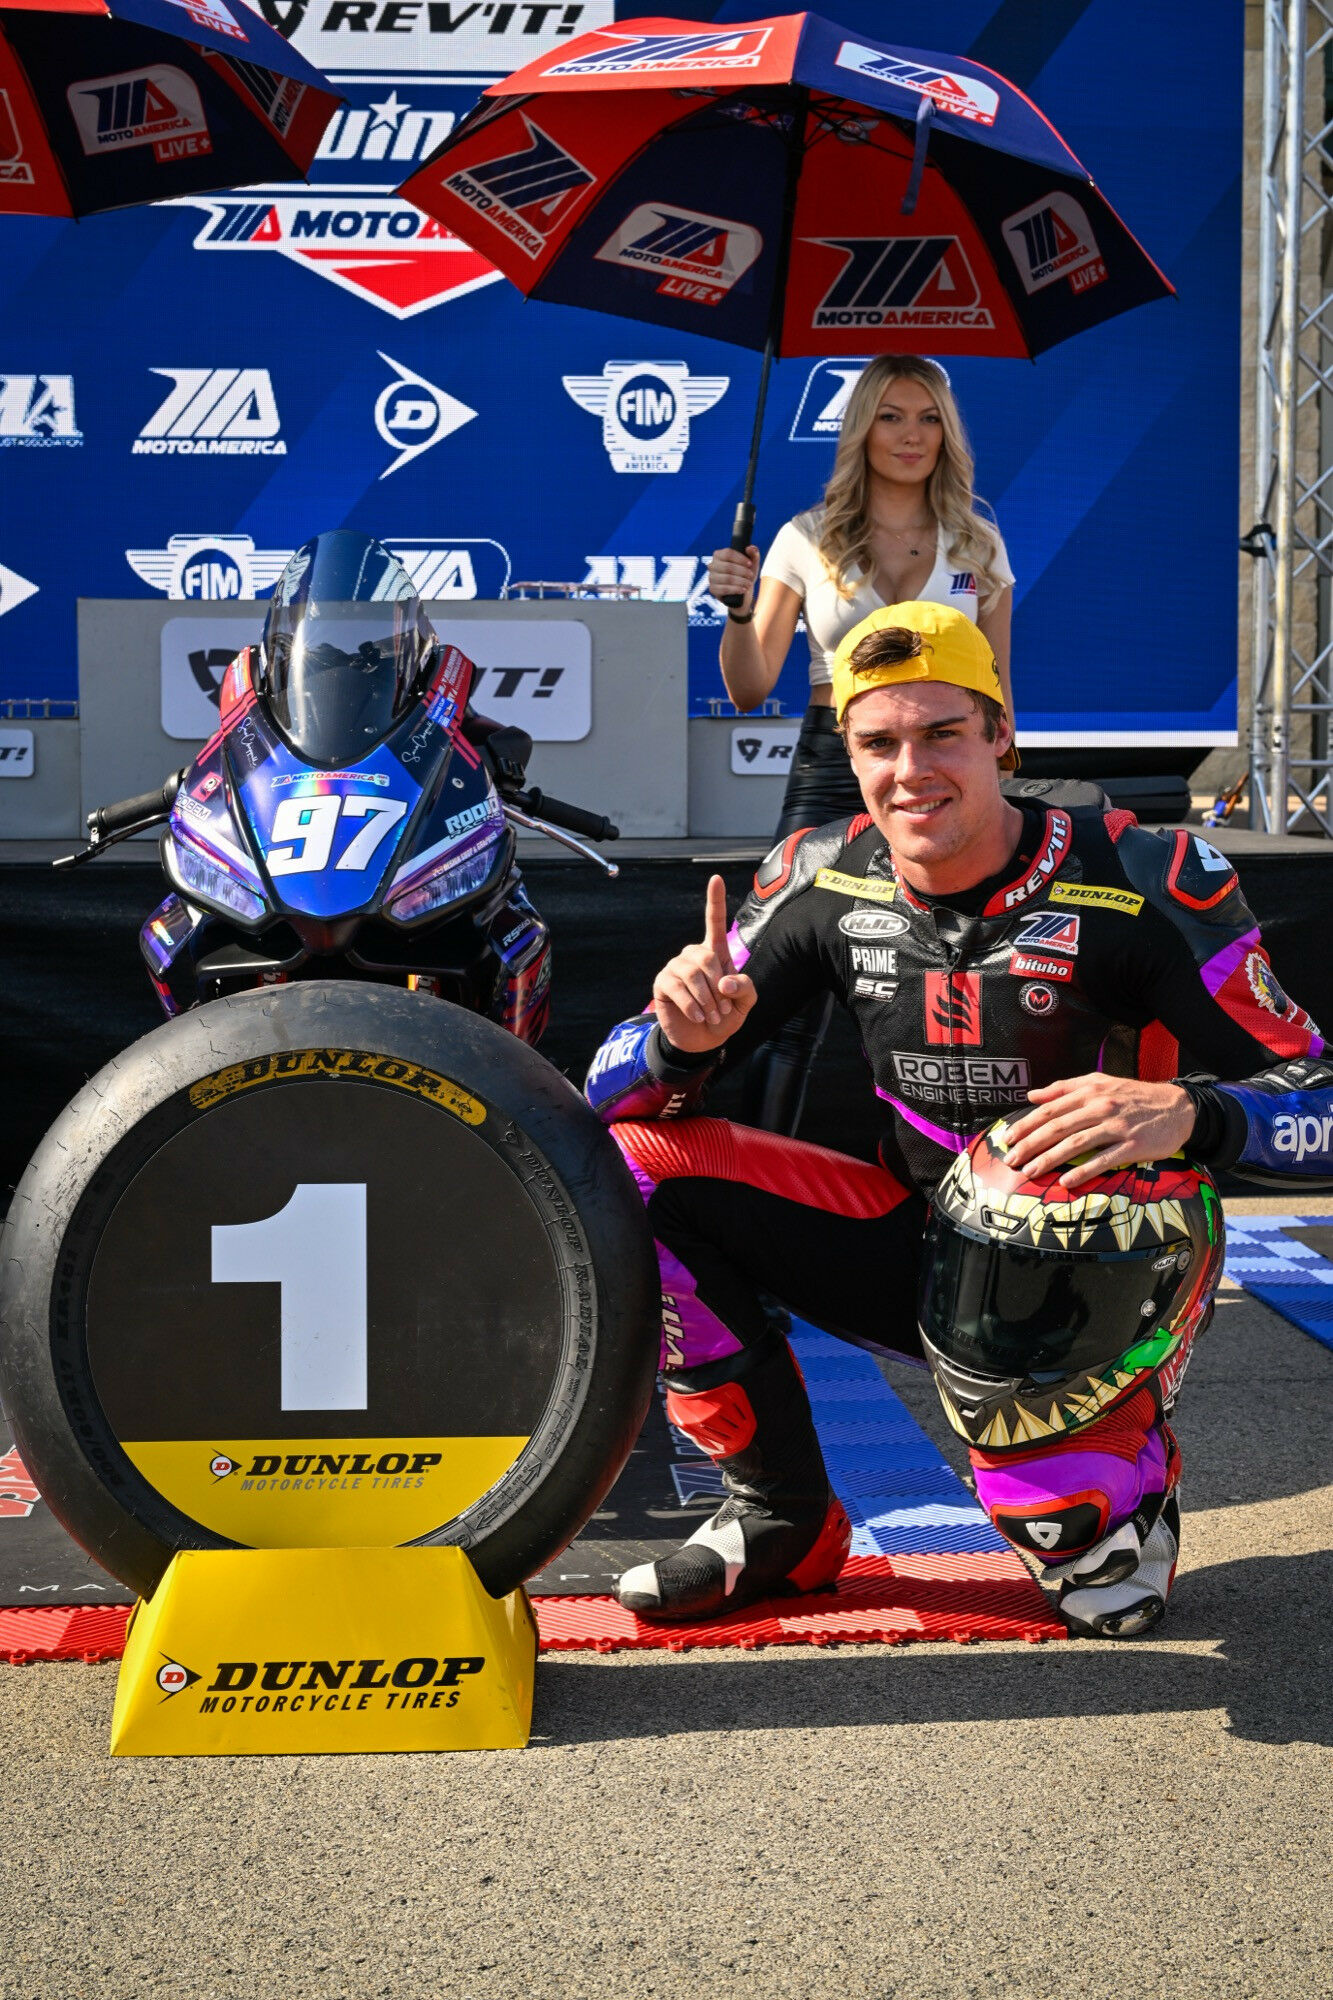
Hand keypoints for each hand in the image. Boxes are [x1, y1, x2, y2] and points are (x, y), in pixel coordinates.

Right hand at [651, 874, 758, 1054]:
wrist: (702, 1041)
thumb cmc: (725, 1017)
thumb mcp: (745, 1004)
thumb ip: (745, 989)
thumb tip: (725, 981)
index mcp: (715, 954)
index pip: (714, 921)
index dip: (715, 900)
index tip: (716, 878)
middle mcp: (693, 955)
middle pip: (707, 957)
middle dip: (719, 988)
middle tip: (723, 1010)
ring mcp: (676, 968)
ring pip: (692, 973)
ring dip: (707, 999)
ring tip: (711, 1016)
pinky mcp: (662, 983)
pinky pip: (677, 987)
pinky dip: (692, 1005)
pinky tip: (697, 1016)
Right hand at [708, 544, 758, 613]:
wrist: (743, 594)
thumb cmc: (745, 575)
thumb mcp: (752, 564)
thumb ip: (754, 553)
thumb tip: (749, 548)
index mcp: (719, 555)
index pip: (728, 553)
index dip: (740, 558)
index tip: (750, 564)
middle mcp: (712, 565)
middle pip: (727, 566)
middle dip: (742, 571)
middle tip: (751, 575)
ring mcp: (711, 577)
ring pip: (727, 578)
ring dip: (740, 581)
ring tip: (749, 584)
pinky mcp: (712, 589)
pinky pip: (724, 589)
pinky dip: (736, 589)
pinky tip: (743, 590)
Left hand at [1001, 1075, 1196, 1190]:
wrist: (1178, 1107)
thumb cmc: (1135, 1096)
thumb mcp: (1101, 1082)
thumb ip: (1065, 1088)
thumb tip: (1032, 1095)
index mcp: (1090, 1091)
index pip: (1050, 1109)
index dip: (1026, 1124)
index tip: (1008, 1138)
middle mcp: (1101, 1107)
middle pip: (1058, 1127)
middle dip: (1030, 1144)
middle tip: (1011, 1160)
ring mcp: (1117, 1126)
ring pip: (1076, 1143)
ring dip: (1049, 1159)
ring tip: (1030, 1172)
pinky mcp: (1133, 1145)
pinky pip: (1104, 1160)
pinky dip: (1084, 1171)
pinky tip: (1066, 1182)